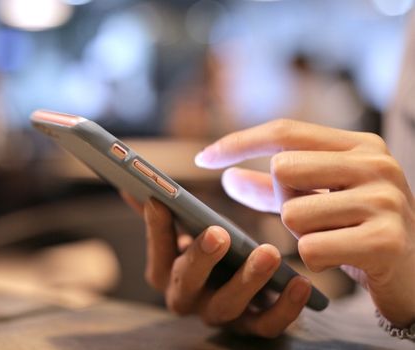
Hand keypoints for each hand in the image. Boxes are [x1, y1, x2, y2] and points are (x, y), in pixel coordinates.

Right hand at [121, 193, 311, 337]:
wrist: (241, 288)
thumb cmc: (209, 253)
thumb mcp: (185, 233)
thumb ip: (164, 213)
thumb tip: (131, 186)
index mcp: (167, 272)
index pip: (157, 251)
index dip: (156, 229)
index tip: (159, 199)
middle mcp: (188, 298)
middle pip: (186, 284)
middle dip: (200, 259)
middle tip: (217, 232)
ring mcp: (220, 315)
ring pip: (227, 307)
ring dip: (248, 281)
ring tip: (269, 253)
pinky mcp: (252, 327)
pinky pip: (267, 326)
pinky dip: (285, 309)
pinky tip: (302, 282)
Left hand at [195, 119, 414, 326]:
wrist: (413, 272)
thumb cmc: (355, 229)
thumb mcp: (315, 199)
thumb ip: (271, 189)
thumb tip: (226, 177)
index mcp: (359, 144)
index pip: (284, 131)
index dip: (239, 142)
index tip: (202, 158)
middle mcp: (376, 163)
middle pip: (283, 169)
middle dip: (283, 200)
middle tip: (312, 216)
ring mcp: (385, 200)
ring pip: (293, 214)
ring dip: (300, 234)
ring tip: (332, 238)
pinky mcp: (385, 241)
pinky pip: (311, 250)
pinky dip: (314, 261)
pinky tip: (340, 259)